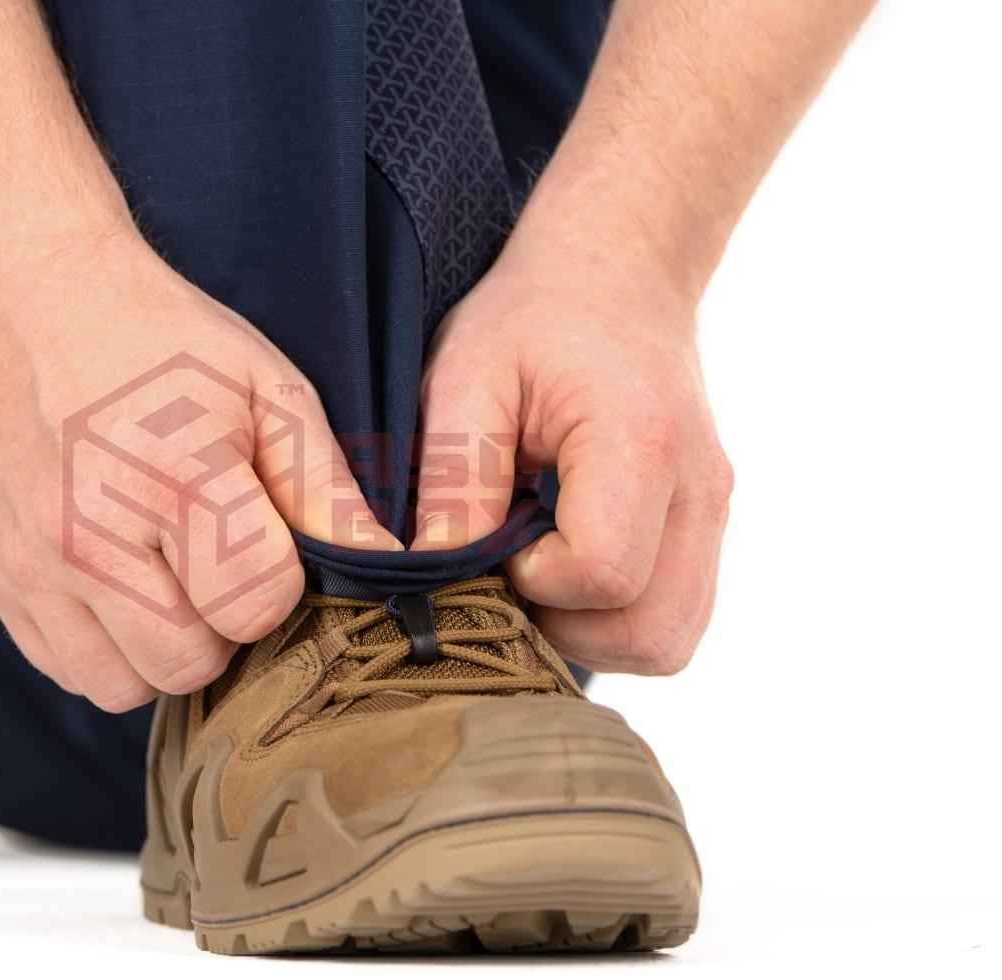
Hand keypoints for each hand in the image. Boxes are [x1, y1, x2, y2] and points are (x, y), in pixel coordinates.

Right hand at [0, 236, 395, 709]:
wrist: (26, 295)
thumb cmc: (159, 339)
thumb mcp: (265, 388)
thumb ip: (324, 485)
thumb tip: (385, 564)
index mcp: (173, 479)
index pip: (255, 607)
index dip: (277, 583)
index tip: (264, 539)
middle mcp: (91, 535)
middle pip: (189, 664)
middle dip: (221, 626)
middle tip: (218, 561)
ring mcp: (33, 563)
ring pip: (123, 685)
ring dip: (160, 648)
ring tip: (167, 576)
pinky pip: (66, 667)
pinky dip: (102, 645)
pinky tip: (117, 581)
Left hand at [414, 235, 733, 675]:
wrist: (619, 266)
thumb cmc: (536, 314)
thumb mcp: (467, 373)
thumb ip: (453, 476)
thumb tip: (434, 572)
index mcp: (639, 443)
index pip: (604, 574)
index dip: (535, 581)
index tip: (496, 538)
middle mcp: (699, 488)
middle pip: (650, 633)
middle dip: (563, 627)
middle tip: (510, 571)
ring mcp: (713, 511)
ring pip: (669, 639)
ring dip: (592, 633)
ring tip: (537, 571)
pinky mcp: (706, 524)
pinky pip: (675, 615)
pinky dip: (617, 617)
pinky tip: (568, 567)